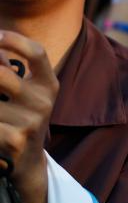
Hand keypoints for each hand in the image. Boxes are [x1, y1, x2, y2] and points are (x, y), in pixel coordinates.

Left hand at [0, 32, 58, 202]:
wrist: (27, 162)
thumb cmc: (19, 118)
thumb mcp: (24, 93)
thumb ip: (8, 71)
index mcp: (48, 85)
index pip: (37, 53)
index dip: (15, 40)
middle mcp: (44, 101)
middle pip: (2, 75)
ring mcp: (32, 122)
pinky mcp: (16, 140)